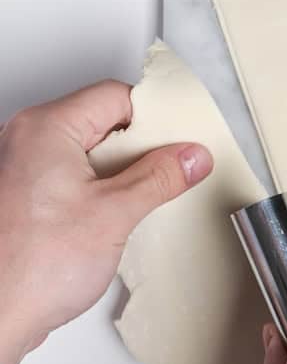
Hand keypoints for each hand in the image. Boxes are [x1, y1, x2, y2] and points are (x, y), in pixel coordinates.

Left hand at [0, 81, 211, 363]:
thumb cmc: (31, 267)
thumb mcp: (116, 214)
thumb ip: (160, 177)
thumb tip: (190, 156)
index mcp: (45, 129)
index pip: (114, 96)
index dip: (155, 116)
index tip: (182, 140)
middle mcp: (24, 141)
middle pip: (101, 120)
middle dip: (141, 146)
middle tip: (170, 171)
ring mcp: (19, 169)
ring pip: (87, 151)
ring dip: (121, 172)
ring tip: (139, 200)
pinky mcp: (23, 198)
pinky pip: (71, 177)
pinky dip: (99, 190)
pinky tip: (114, 217)